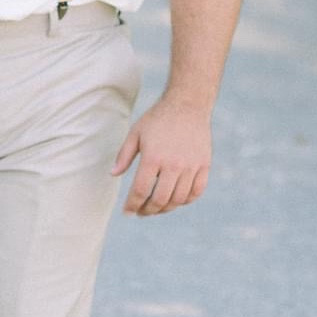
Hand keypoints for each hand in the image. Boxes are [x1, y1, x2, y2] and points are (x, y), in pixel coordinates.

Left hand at [112, 95, 211, 214]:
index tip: (128, 211)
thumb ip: (124, 155)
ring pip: (178, 199)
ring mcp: (191, 166)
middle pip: (160, 200)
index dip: (133, 205)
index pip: (141, 191)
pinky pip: (196, 192)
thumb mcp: (136, 133)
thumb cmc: (158, 118)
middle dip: (148, 210)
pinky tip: (176, 200)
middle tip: (142, 212)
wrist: (187, 104)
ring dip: (166, 208)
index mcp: (153, 157)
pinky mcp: (204, 165)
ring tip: (157, 208)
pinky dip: (186, 201)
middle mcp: (173, 165)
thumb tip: (113, 175)